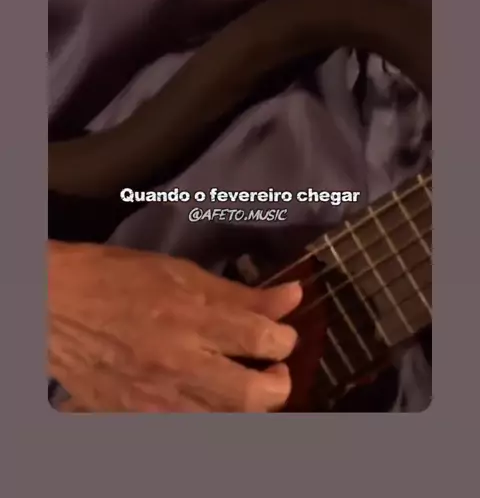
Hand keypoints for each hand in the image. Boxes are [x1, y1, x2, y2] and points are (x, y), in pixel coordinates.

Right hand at [48, 241, 301, 412]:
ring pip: (226, 420)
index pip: (260, 339)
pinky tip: (208, 397)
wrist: (54, 304)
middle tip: (275, 370)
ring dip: (247, 404)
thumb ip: (238, 291)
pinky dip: (209, 415)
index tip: (283, 333)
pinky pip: (190, 428)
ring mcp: (157, 397)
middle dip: (278, 384)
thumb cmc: (116, 277)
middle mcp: (178, 361)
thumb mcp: (181, 272)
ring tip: (246, 385)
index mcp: (190, 315)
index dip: (283, 339)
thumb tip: (290, 295)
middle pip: (253, 395)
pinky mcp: (137, 417)